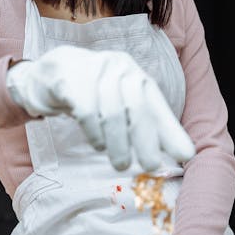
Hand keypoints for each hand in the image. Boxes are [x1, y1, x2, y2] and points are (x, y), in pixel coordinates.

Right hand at [6, 46, 194, 171]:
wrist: (49, 74)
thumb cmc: (92, 95)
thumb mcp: (120, 106)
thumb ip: (146, 125)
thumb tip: (181, 152)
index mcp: (135, 75)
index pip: (156, 104)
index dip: (171, 129)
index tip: (186, 155)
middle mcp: (119, 68)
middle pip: (137, 105)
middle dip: (145, 138)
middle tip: (151, 166)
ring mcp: (94, 71)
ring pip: (112, 110)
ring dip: (119, 142)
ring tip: (122, 164)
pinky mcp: (70, 80)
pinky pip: (86, 109)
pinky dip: (95, 132)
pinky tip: (98, 145)